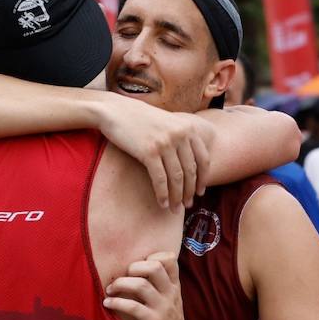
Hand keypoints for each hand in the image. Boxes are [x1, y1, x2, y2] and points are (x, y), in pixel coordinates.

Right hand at [98, 95, 213, 210]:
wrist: (114, 111)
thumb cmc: (140, 119)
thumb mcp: (167, 123)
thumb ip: (181, 138)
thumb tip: (190, 163)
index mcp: (188, 128)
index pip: (203, 159)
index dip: (203, 178)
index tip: (200, 192)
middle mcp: (180, 135)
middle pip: (190, 171)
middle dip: (190, 191)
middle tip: (187, 205)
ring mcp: (165, 143)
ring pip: (177, 178)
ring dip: (177, 197)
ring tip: (175, 208)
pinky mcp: (149, 152)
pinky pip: (160, 179)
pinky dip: (163, 194)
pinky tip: (162, 203)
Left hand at [103, 252, 199, 319]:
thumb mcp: (170, 302)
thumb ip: (159, 287)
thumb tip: (134, 272)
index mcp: (174, 287)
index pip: (169, 258)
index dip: (150, 256)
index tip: (136, 267)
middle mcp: (170, 293)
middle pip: (154, 266)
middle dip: (133, 268)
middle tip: (122, 278)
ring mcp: (163, 308)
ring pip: (141, 284)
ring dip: (120, 284)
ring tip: (110, 290)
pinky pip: (134, 307)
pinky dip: (117, 303)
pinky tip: (108, 304)